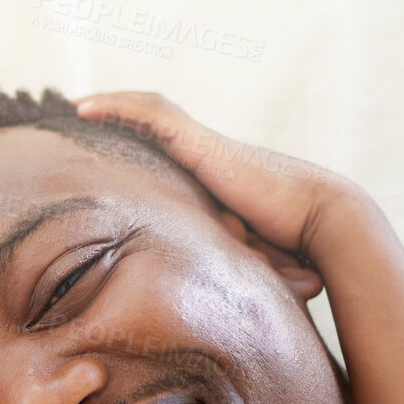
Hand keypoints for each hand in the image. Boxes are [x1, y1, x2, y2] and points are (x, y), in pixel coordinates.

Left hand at [74, 91, 363, 262]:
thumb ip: (217, 262)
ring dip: (113, 104)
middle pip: (156, 119)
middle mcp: (210, 153)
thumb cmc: (295, 251)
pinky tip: (85, 107)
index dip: (139, 138)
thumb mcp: (239, 257)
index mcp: (215, 175)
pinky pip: (152, 117)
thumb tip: (199, 299)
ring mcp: (207, 146)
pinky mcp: (203, 147)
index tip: (108, 143)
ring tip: (76, 104)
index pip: (169, 146)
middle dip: (121, 112)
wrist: (327, 227)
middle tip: (83, 111)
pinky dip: (117, 109)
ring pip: (151, 110)